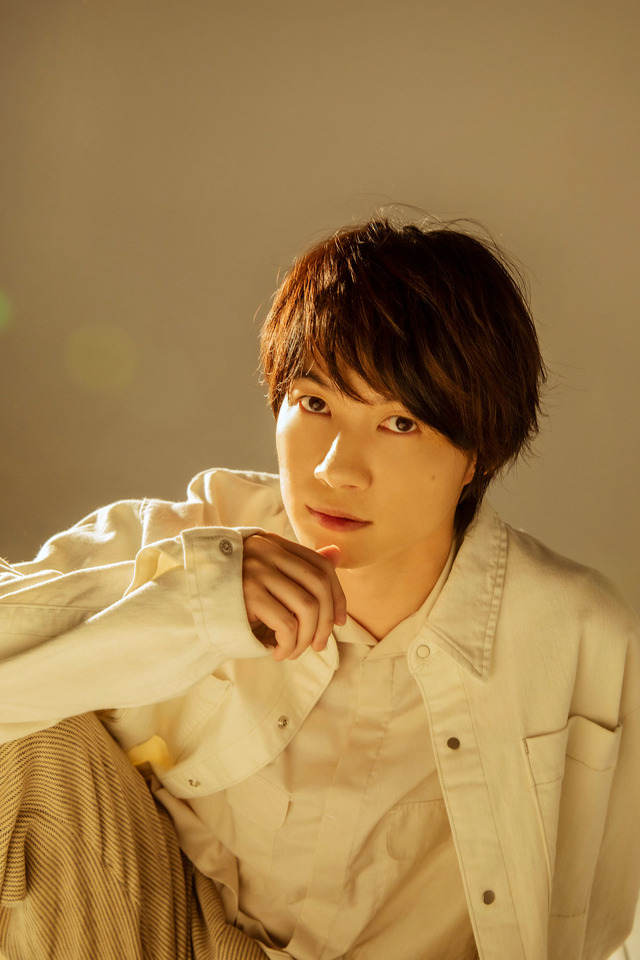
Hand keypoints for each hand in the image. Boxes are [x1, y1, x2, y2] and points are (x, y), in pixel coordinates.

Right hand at [242, 532, 346, 660]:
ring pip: (307, 608)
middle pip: (319, 587)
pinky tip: (278, 653)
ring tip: (295, 651)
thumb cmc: (232, 594)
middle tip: (319, 646)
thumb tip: (337, 553)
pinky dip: (289, 645)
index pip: (321, 567)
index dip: (338, 596)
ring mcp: (257, 571)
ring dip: (307, 638)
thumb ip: (299, 566)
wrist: (187, 603)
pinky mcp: (247, 594)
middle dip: (326, 622)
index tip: (340, 622)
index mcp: (275, 544)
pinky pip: (286, 625)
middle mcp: (267, 552)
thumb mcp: (266, 575)